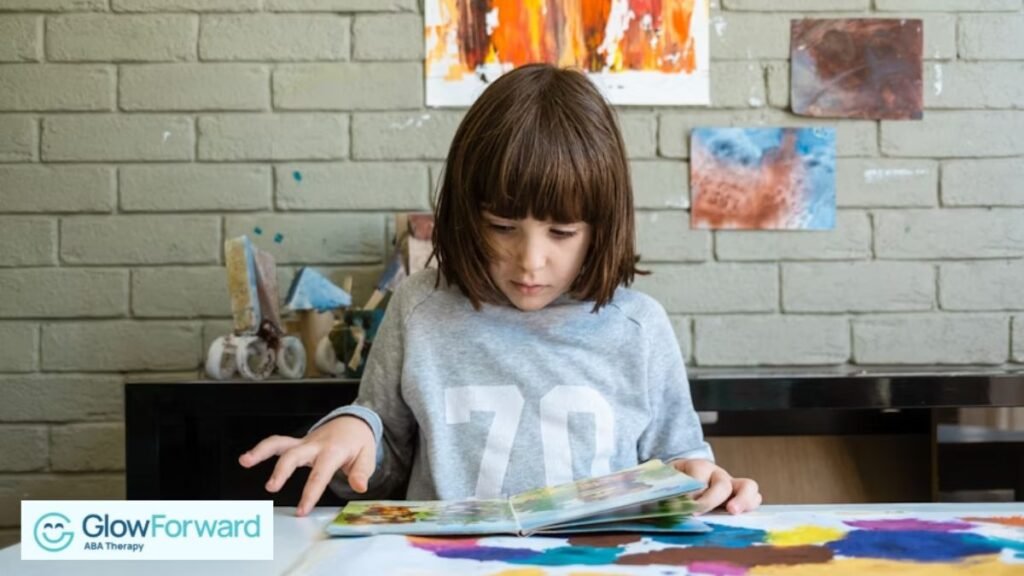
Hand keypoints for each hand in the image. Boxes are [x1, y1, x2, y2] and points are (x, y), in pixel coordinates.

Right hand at [239, 416, 376, 516]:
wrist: (353, 422)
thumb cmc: (358, 442)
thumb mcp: (367, 456)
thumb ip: (362, 472)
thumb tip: (360, 487)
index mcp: (333, 451)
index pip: (320, 474)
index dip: (310, 493)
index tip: (302, 510)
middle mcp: (315, 445)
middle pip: (295, 455)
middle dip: (282, 470)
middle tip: (272, 487)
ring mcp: (304, 443)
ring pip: (280, 443)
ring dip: (261, 451)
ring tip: (245, 461)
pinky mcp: (297, 443)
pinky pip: (278, 444)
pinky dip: (262, 449)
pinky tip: (247, 459)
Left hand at [671, 459, 760, 514]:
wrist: (685, 478)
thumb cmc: (676, 483)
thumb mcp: (667, 481)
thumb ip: (667, 489)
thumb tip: (667, 505)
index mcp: (697, 466)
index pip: (698, 473)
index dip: (691, 489)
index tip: (680, 504)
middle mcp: (717, 474)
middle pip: (721, 483)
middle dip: (711, 498)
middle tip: (699, 511)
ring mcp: (732, 484)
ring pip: (748, 486)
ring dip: (742, 500)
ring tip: (732, 512)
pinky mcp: (740, 497)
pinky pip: (754, 499)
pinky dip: (750, 507)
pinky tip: (741, 519)